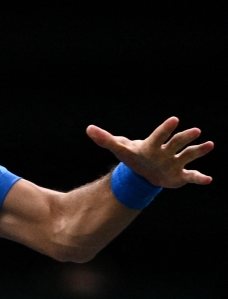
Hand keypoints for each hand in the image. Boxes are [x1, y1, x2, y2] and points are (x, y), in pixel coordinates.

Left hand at [87, 117, 213, 187]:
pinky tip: (208, 179)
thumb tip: (88, 129)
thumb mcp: (119, 149)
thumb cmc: (132, 156)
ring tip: (210, 145)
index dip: (165, 129)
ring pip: (188, 155)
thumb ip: (105, 139)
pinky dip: (200, 178)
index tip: (174, 119)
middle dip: (185, 137)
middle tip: (195, 131)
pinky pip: (192, 176)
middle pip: (177, 142)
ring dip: (199, 151)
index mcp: (152, 145)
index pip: (159, 135)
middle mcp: (167, 151)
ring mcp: (175, 162)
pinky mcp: (180, 175)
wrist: (142, 172)